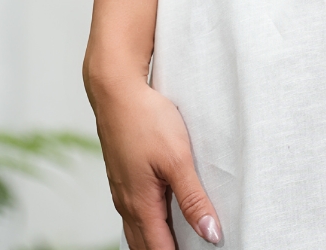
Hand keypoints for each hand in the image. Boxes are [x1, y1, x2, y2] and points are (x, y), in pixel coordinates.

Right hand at [86, 71, 221, 249]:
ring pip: (138, 231)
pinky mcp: (123, 177)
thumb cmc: (146, 120)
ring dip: (157, 242)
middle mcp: (127, 203)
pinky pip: (135, 214)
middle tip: (193, 249)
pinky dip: (149, 226)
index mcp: (141, 205)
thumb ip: (193, 198)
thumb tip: (210, 233)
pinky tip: (162, 219)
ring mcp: (123, 191)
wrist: (116, 92)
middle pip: (146, 246)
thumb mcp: (178, 158)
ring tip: (180, 244)